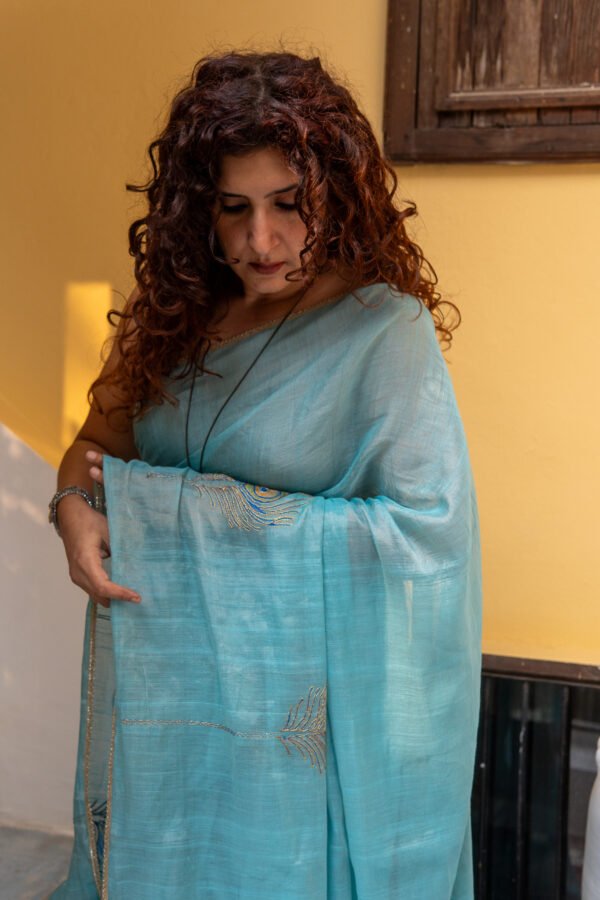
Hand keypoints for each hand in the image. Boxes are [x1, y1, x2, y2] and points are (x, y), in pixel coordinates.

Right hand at [57, 451, 140, 607]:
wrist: (70, 517)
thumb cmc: (89, 522)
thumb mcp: (108, 532)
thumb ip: (119, 550)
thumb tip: (134, 565)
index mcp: (85, 561)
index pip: (103, 586)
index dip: (120, 594)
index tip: (136, 597)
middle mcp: (78, 573)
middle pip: (99, 595)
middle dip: (118, 600)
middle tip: (138, 600)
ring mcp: (76, 575)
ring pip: (95, 595)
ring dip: (112, 599)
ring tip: (131, 598)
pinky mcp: (78, 575)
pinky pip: (92, 589)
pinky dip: (106, 593)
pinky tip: (120, 591)